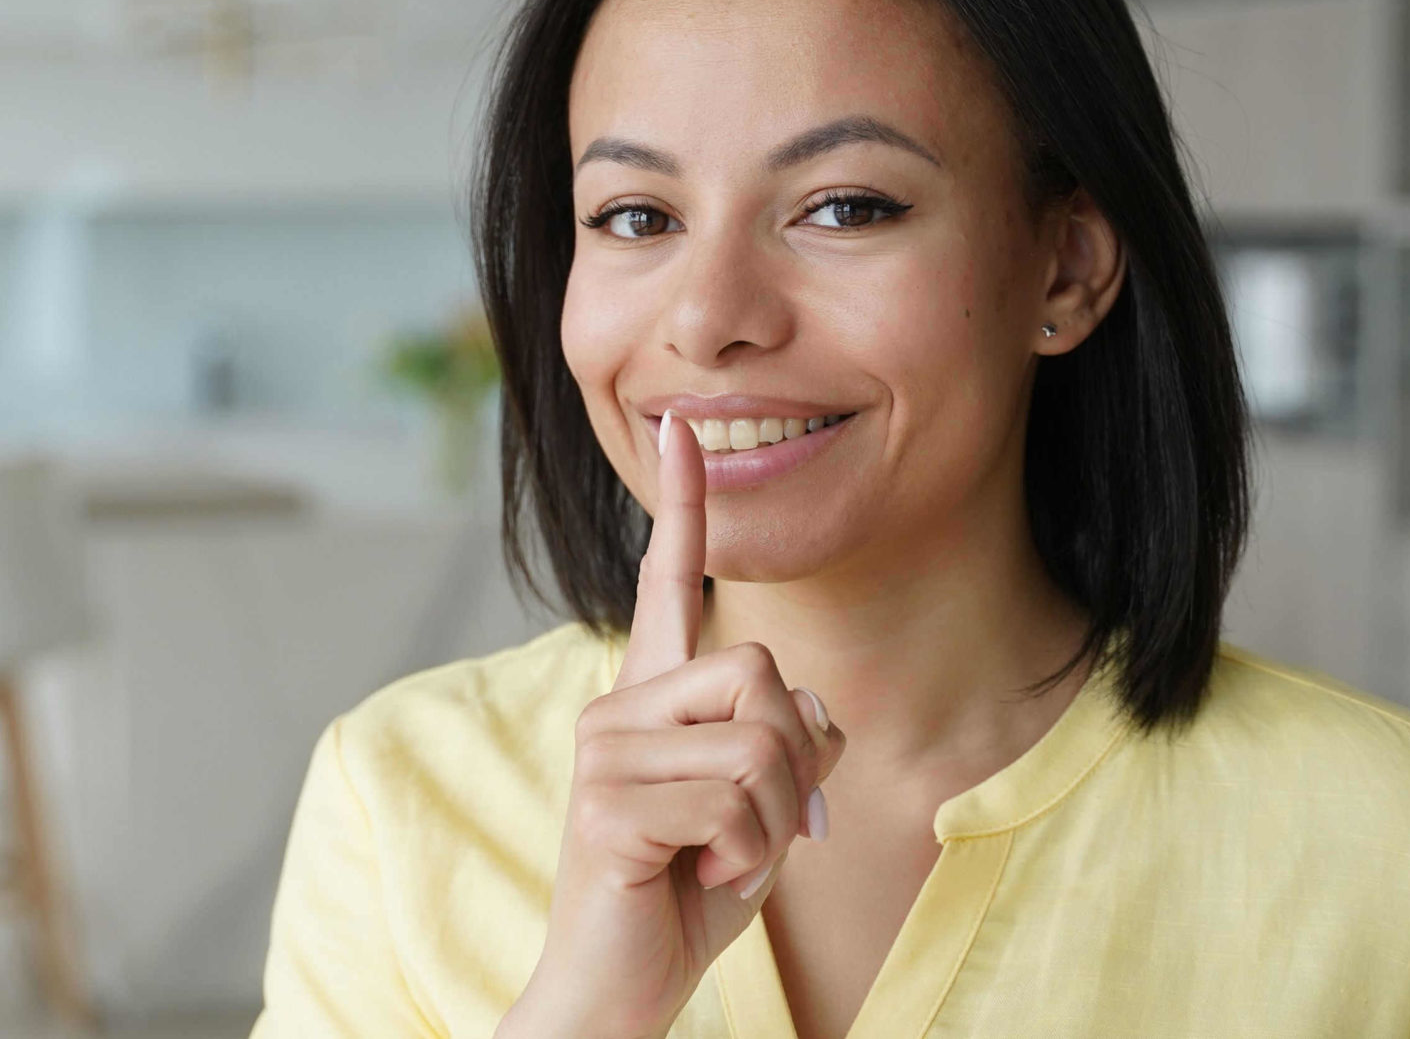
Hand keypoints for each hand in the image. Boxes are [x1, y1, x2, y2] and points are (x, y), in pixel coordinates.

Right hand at [498, 412, 845, 1038]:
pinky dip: (741, 856)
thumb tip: (805, 707)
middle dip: (792, 762)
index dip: (683, 505)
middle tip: (753, 828)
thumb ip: (788, 744)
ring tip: (717, 859)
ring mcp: (604, 752)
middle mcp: (617, 707)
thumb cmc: (686, 893)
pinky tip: (694, 877)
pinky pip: (730, 802)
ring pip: (757, 743)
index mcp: (651, 697)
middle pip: (760, 669)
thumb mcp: (762, 811)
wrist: (618, 987)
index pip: (668, 583)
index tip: (685, 427)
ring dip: (770, 822)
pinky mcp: (606, 805)